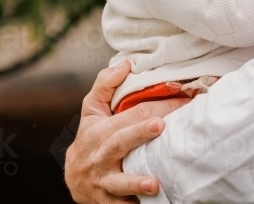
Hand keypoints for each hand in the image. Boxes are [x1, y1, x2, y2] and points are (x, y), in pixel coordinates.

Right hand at [65, 60, 189, 202]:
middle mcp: (100, 154)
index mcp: (99, 129)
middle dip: (139, 134)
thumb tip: (126, 63)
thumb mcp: (91, 109)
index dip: (153, 107)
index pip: (128, 115)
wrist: (74, 177)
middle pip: (119, 143)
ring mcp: (103, 180)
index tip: (179, 100)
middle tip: (161, 126)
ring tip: (154, 182)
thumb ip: (106, 83)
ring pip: (117, 181)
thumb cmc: (90, 137)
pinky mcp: (106, 202)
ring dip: (135, 181)